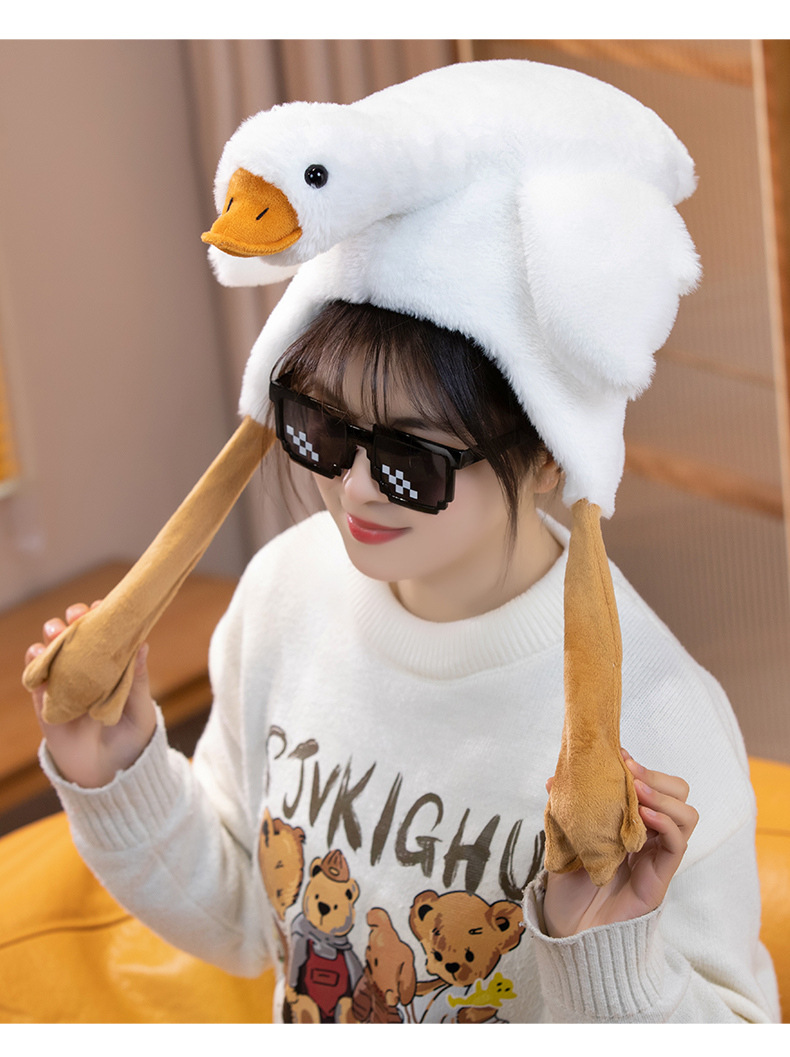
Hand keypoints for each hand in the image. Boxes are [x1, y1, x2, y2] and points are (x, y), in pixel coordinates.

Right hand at [26, 602, 156, 787]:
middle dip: (75, 618)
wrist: (109, 774)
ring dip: (52, 633)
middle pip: (76, 633)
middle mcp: (88, 669)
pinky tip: (39, 653)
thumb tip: (143, 643)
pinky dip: (34, 660)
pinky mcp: (45, 699)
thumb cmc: (131, 739)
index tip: (104, 606)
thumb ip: (138, 678)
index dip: (103, 617)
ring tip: (57, 631)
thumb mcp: (140, 708)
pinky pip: (34, 674)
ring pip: (52, 647)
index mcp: (113, 666)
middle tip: (78, 615)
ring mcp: (65, 681)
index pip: (106, 634)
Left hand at [542, 751, 698, 937]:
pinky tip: (645, 815)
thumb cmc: (568, 888)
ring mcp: (658, 855)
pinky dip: (666, 822)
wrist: (571, 932)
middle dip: (657, 777)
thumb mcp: (563, 840)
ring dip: (664, 796)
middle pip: (678, 795)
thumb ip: (564, 811)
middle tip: (631, 771)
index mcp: (630, 823)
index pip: (652, 786)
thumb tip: (553, 779)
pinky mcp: (660, 877)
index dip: (641, 767)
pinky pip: (678, 843)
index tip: (619, 753)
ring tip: (638, 791)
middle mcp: (650, 836)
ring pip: (686, 814)